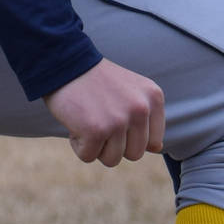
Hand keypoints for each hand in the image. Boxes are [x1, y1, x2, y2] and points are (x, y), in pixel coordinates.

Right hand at [45, 59, 165, 166]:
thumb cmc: (97, 81)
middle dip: (114, 145)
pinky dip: (78, 145)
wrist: (66, 64)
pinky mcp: (96, 130)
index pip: (154, 142)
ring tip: (89, 121)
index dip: (132, 138)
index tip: (117, 120)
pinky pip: (88, 156)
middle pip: (134, 154)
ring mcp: (120, 120)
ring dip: (96, 146)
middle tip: (100, 121)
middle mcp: (141, 109)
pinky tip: (76, 123)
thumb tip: (157, 148)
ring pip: (112, 160)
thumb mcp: (133, 90)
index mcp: (154, 98)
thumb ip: (147, 117)